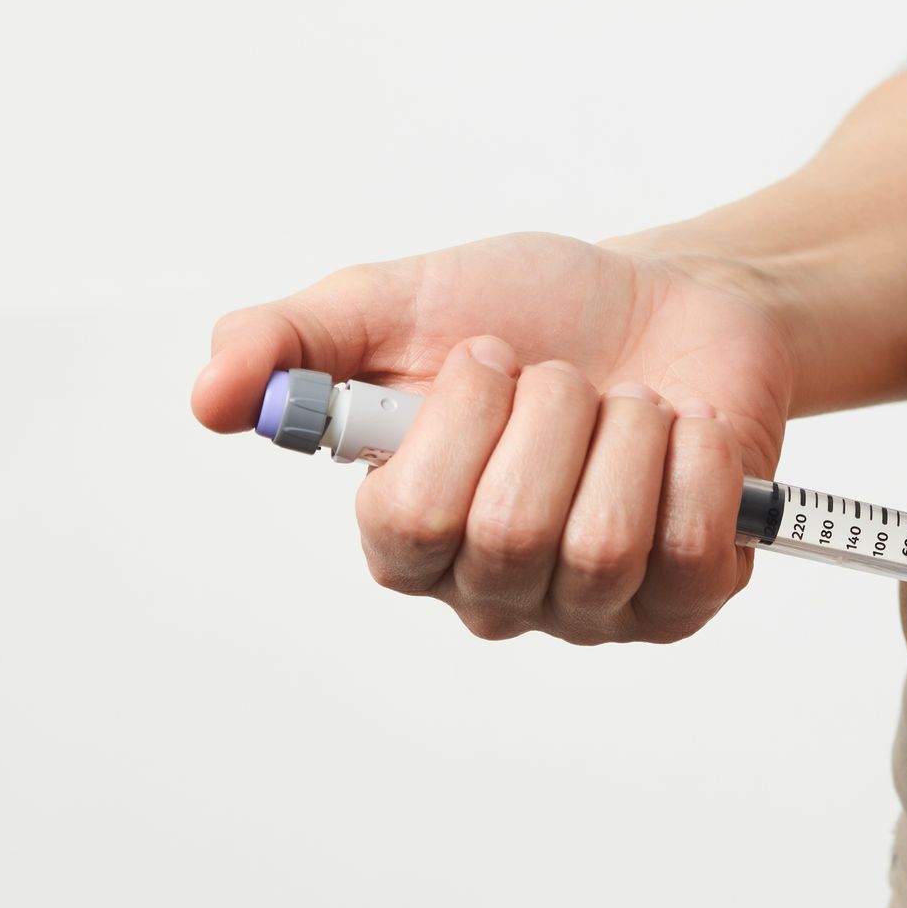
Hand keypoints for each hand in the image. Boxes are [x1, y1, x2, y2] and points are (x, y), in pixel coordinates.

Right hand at [192, 232, 795, 642]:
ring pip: (602, 544)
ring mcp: (592, 608)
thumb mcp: (398, 303)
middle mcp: (494, 589)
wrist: (674, 299)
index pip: (408, 523)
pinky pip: (692, 546)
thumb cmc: (537, 312)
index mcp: (411, 534)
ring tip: (630, 401)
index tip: (489, 356)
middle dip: (554, 411)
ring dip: (626, 430)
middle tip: (568, 376)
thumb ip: (292, 342)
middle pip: (509, 533)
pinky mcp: (686, 601)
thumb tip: (210, 398)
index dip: (459, 425)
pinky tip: (685, 430)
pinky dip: (696, 457)